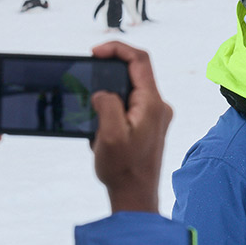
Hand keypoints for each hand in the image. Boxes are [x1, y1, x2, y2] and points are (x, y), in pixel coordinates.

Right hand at [89, 41, 171, 213]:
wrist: (136, 196)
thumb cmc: (124, 169)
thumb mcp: (109, 134)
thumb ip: (106, 104)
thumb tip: (102, 93)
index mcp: (152, 103)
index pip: (139, 59)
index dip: (117, 48)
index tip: (94, 53)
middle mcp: (159, 106)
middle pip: (135, 71)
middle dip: (109, 71)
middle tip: (87, 80)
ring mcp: (155, 116)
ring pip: (131, 88)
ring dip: (109, 91)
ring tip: (94, 113)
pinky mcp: (149, 125)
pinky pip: (130, 104)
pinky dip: (113, 106)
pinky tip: (101, 126)